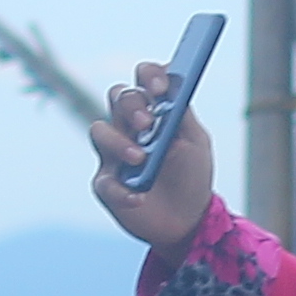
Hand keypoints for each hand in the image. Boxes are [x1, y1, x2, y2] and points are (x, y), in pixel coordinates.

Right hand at [91, 60, 218, 251]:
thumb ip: (184, 114)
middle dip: (131, 106)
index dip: (149, 77)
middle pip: (118, 97)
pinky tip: (139, 197)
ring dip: (119, 143)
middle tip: (147, 124)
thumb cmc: (191, 173)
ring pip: (99, 131)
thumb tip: (176, 85)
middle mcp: (129, 125)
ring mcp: (114, 153)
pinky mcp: (107, 184)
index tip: (161, 90)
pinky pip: (105, 181)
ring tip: (141, 159)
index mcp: (153, 109)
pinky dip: (122, 190)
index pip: (143, 78)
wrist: (189, 218)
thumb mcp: (196, 142)